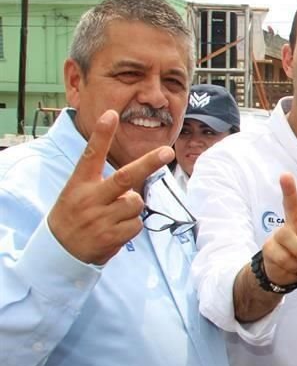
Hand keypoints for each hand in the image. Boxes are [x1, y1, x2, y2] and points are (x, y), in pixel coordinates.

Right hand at [47, 110, 174, 264]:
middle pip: (124, 177)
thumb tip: (136, 181)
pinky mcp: (110, 236)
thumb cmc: (75, 215)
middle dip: (148, 163)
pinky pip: (136, 224)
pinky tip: (114, 230)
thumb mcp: (77, 192)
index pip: (91, 154)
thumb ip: (102, 183)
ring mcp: (100, 218)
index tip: (111, 114)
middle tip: (167, 151)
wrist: (59, 251)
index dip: (102, 134)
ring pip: (136, 203)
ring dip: (132, 208)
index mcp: (79, 183)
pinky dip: (131, 226)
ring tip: (113, 216)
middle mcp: (90, 198)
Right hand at [261, 171, 296, 284]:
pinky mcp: (269, 245)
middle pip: (291, 204)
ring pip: (288, 237)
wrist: (287, 276)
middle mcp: (296, 223)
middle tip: (285, 175)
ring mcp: (281, 233)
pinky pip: (282, 255)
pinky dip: (290, 266)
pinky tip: (289, 266)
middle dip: (288, 190)